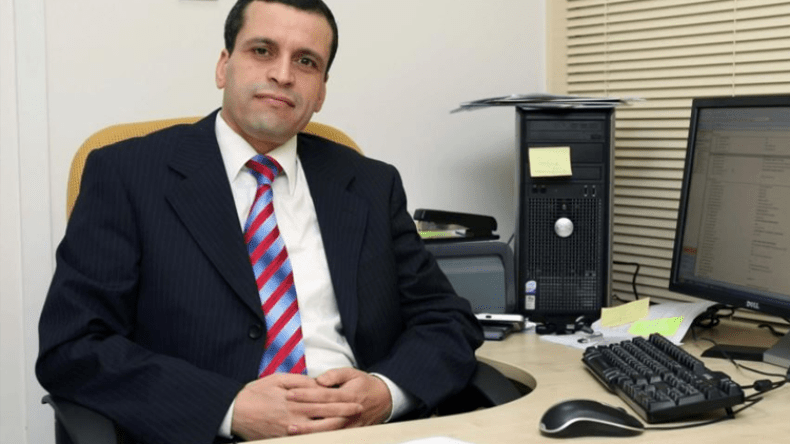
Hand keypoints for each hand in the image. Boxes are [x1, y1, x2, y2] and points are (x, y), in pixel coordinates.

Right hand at [230, 373, 362, 440]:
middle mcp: (296, 417)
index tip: (355, 400)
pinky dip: (319, 438)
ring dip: (336, 428)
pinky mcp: (283, 439)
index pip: (324, 401)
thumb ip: (299, 382)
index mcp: (295, 401)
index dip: (342, 402)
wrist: (235, 412)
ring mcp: (290, 431)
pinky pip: (305, 439)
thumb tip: (316, 383)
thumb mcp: (278, 380)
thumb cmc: (256, 393)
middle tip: (359, 410)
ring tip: (350, 424)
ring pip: (319, 432)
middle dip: (344, 414)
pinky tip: (329, 436)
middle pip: (326, 418)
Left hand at [287, 368, 392, 433]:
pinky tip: (304, 438)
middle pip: (324, 416)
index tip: (290, 393)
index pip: (324, 395)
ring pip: (327, 431)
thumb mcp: (351, 373)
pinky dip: (318, 438)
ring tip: (291, 430)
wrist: (383, 400)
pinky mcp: (349, 433)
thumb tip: (319, 379)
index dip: (307, 394)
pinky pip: (332, 437)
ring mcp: (350, 425)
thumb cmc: (363, 384)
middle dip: (304, 416)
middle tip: (285, 414)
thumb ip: (335, 375)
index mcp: (348, 395)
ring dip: (309, 431)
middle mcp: (349, 412)